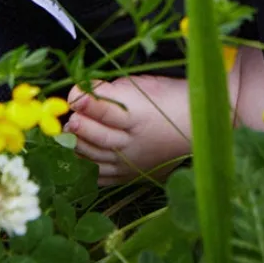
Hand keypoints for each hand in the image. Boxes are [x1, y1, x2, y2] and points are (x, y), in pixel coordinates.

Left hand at [67, 76, 190, 184]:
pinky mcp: (128, 175)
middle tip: (69, 119)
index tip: (74, 93)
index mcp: (140, 116)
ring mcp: (130, 162)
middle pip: (100, 137)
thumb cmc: (170, 100)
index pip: (109, 110)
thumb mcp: (146, 86)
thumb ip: (115, 90)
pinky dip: (86, 167)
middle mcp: (134, 143)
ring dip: (78, 146)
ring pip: (97, 158)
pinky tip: (75, 157)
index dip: (89, 102)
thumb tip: (84, 90)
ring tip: (67, 134)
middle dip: (81, 127)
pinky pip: (101, 176)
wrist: (196, 130)